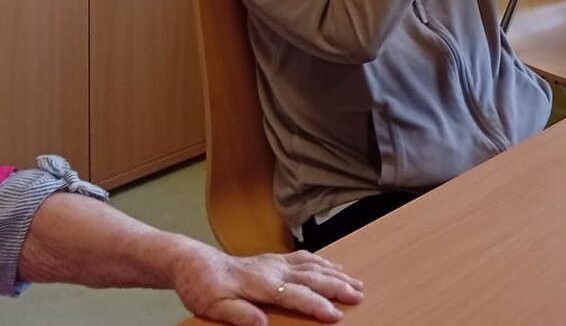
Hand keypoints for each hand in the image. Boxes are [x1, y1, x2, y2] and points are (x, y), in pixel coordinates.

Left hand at [170, 245, 363, 325]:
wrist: (194, 263)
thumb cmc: (202, 288)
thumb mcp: (214, 307)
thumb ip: (239, 315)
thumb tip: (264, 324)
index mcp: (261, 284)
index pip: (296, 295)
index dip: (318, 305)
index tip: (337, 315)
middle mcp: (273, 269)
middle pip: (313, 277)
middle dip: (338, 286)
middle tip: (359, 295)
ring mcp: (276, 262)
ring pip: (313, 265)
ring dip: (336, 274)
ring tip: (356, 282)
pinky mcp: (274, 258)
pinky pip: (305, 258)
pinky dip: (324, 262)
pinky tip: (334, 266)